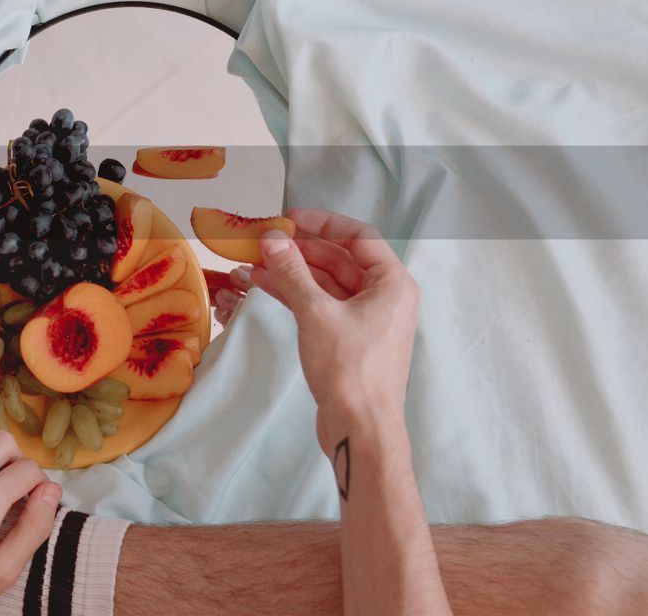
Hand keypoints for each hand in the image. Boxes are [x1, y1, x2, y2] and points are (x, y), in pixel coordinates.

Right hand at [246, 209, 419, 457]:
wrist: (361, 428)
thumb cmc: (349, 369)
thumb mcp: (315, 313)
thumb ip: (292, 272)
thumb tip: (272, 239)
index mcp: (392, 283)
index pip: (359, 236)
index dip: (323, 223)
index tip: (289, 219)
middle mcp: (384, 297)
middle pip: (340, 259)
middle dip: (301, 249)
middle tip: (265, 241)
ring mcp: (366, 320)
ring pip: (326, 283)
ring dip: (293, 272)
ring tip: (255, 262)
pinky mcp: (348, 340)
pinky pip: (321, 305)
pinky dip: (295, 294)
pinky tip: (264, 285)